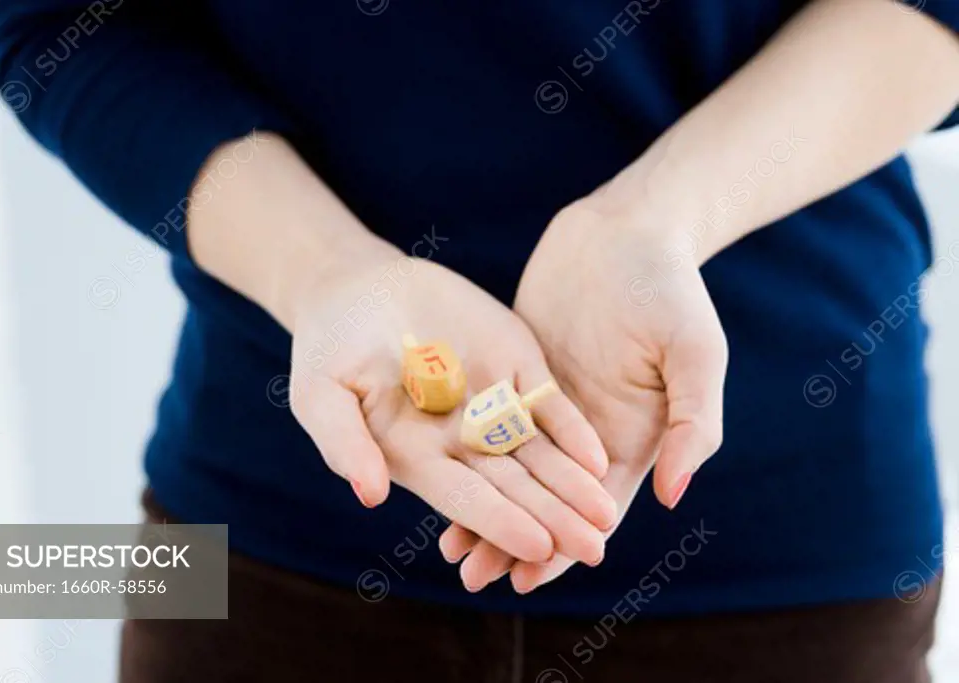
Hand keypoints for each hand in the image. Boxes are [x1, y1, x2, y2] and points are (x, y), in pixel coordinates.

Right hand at [288, 252, 618, 567]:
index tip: (538, 546)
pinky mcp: (513, 368)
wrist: (358, 290)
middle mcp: (462, 442)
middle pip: (516, 486)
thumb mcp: (320, 394)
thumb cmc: (327, 348)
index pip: (466, 498)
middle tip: (595, 550)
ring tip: (608, 515)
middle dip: (555, 518)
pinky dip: (572, 430)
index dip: (502, 521)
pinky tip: (597, 456)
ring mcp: (492, 406)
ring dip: (574, 484)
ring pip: (541, 453)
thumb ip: (344, 443)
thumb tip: (370, 496)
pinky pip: (548, 405)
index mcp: (418, 458)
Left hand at [439, 184, 727, 591]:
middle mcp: (586, 431)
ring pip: (511, 470)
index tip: (530, 580)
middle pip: (545, 499)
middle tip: (473, 577)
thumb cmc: (670, 287)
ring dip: (484, 506)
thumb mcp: (695, 353)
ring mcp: (548, 404)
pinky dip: (467, 453)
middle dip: (512, 539)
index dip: (564, 545)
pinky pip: (487, 423)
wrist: (627, 229)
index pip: (592, 508)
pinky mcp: (517, 373)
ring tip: (448, 549)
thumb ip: (690, 422)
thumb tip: (673, 495)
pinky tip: (436, 475)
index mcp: (631, 436)